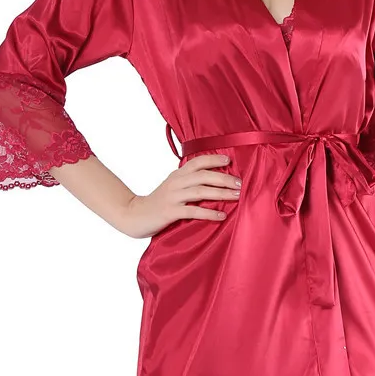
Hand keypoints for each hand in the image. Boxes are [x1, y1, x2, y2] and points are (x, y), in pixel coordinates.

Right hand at [117, 153, 242, 238]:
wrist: (135, 215)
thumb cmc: (159, 202)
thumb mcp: (173, 186)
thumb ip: (189, 181)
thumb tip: (214, 180)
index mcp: (177, 174)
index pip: (197, 162)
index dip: (213, 159)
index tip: (229, 161)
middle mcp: (176, 182)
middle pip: (203, 175)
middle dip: (224, 178)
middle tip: (239, 183)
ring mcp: (172, 197)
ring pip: (200, 191)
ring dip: (221, 193)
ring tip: (236, 197)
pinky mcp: (170, 212)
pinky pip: (193, 211)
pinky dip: (209, 213)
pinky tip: (221, 216)